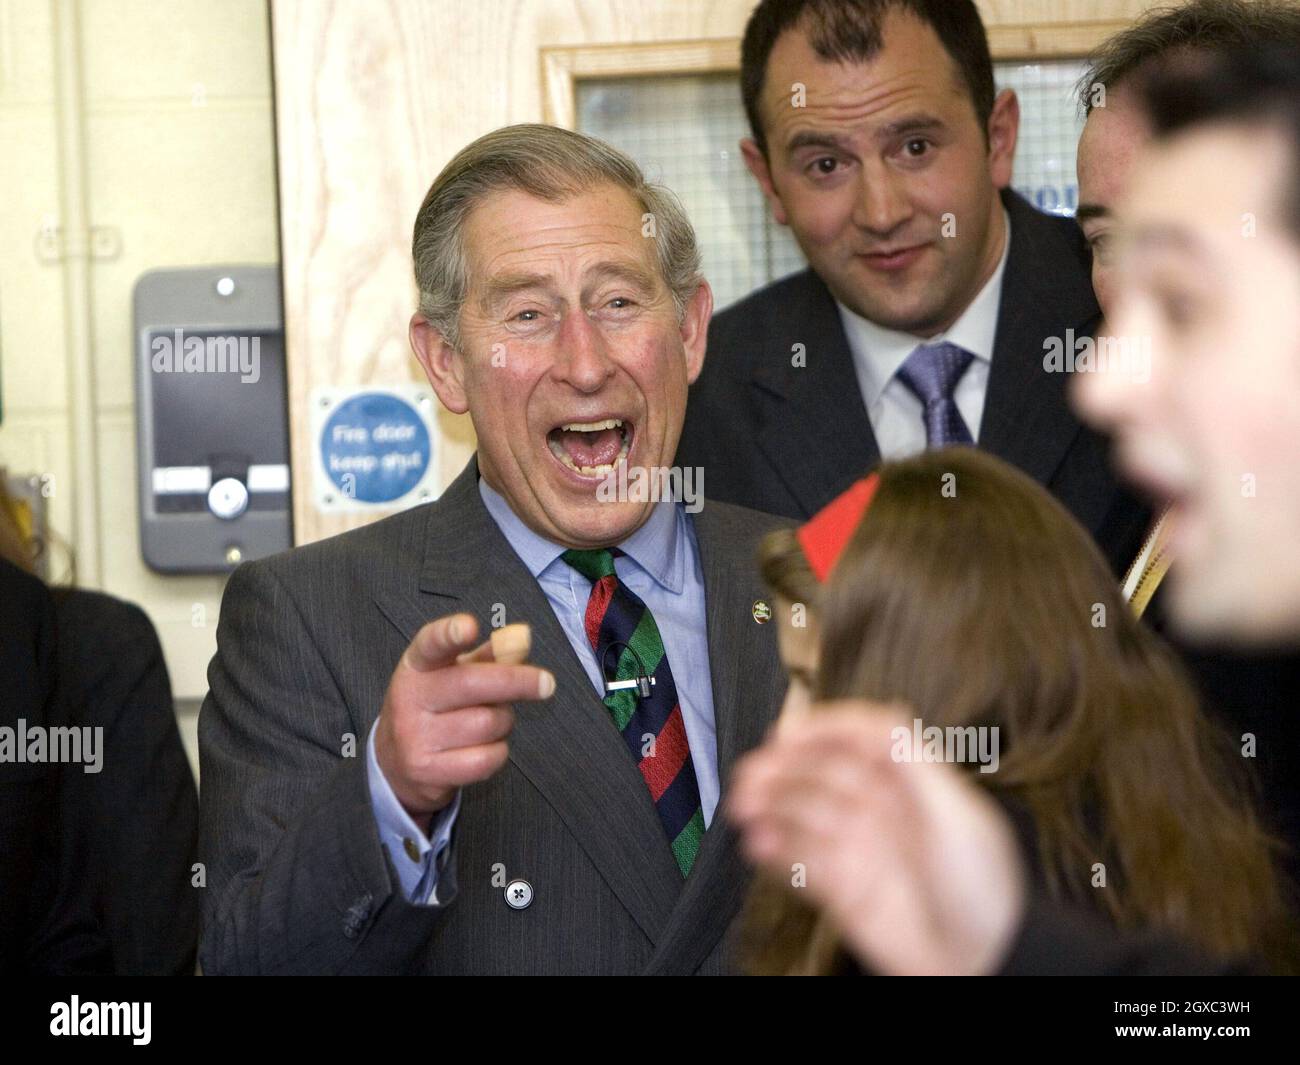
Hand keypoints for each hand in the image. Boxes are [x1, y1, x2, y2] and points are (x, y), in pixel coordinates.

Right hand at [374, 614, 554, 833]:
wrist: (395, 762)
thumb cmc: (436, 707)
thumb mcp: (451, 674)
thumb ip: (488, 655)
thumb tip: (521, 638)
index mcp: (417, 665)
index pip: (431, 643)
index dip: (450, 633)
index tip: (470, 626)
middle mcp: (409, 697)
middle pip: (473, 684)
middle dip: (518, 682)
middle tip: (546, 683)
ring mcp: (414, 736)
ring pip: (487, 723)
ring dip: (504, 721)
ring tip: (492, 721)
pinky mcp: (427, 770)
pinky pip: (486, 759)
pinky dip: (498, 753)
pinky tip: (485, 747)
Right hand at [726, 703, 1026, 975]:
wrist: (984, 961)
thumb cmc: (984, 889)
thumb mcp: (958, 815)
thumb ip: (914, 763)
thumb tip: (882, 715)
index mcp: (909, 782)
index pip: (859, 737)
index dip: (822, 729)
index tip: (786, 734)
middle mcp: (880, 809)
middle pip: (821, 773)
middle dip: (783, 769)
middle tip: (750, 775)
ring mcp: (859, 847)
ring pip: (803, 814)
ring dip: (771, 806)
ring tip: (743, 808)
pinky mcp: (843, 887)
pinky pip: (799, 861)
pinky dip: (775, 850)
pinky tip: (758, 843)